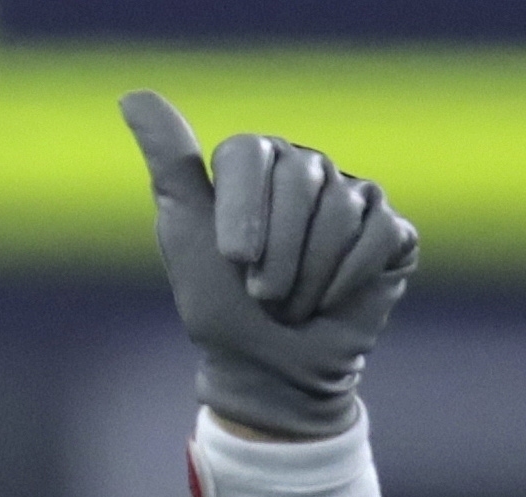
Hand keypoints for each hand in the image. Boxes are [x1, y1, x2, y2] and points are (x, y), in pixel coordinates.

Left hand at [119, 89, 417, 439]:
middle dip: (277, 252)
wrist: (269, 371)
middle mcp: (309, 169)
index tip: (234, 259)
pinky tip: (329, 301)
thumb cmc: (220, 304)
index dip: (243, 210)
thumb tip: (133, 95)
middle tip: (262, 295)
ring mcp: (355, 198)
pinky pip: (380, 236)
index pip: (252, 152)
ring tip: (292, 305)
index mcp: (257, 161)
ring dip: (308, 276)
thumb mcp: (185, 233)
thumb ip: (170, 163)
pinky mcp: (392, 234)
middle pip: (301, 179)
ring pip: (340, 212)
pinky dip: (347, 280)